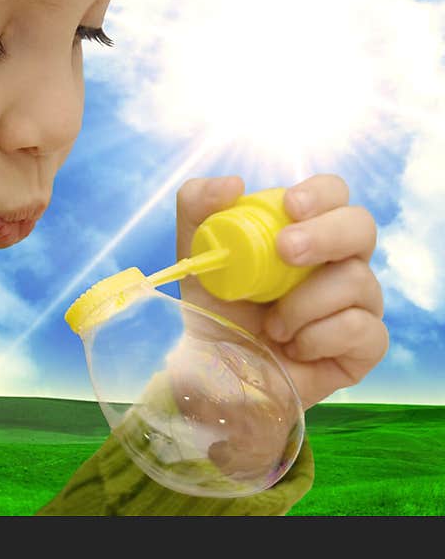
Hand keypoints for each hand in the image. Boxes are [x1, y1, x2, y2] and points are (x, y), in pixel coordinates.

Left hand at [175, 174, 388, 409]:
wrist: (213, 374)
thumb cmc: (213, 311)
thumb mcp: (195, 254)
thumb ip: (197, 206)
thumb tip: (234, 184)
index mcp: (305, 234)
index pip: (334, 195)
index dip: (322, 194)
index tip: (291, 206)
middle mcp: (338, 264)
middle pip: (362, 227)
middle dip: (326, 234)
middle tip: (285, 252)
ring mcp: (357, 305)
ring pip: (357, 282)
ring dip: (302, 304)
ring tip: (271, 326)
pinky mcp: (364, 347)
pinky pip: (363, 330)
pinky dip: (318, 338)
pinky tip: (293, 349)